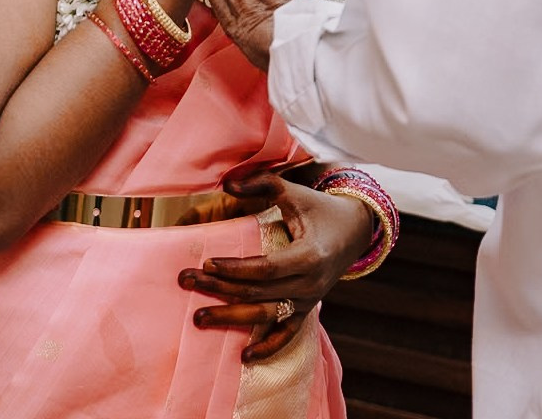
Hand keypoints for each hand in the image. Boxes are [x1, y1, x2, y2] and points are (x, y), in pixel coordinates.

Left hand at [178, 172, 377, 362]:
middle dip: (219, 287)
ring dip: (231, 317)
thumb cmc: (319, 209)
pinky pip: (287, 334)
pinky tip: (244, 356)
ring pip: (265, 314)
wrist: (354, 231)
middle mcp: (309, 284)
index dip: (235, 268)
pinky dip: (268, 347)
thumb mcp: (294, 192)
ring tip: (199, 318)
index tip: (206, 261)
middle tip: (187, 281)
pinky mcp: (306, 310)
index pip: (265, 268)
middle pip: (257, 291)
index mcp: (309, 256)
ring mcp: (308, 301)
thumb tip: (227, 184)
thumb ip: (262, 184)